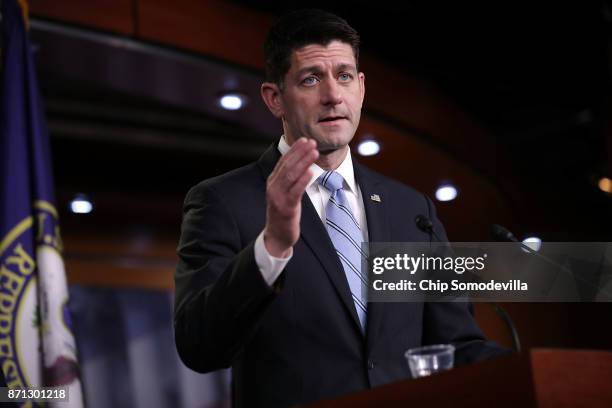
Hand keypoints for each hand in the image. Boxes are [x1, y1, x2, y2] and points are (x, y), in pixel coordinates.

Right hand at [263, 138, 318, 256]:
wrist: (277, 236)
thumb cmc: (284, 214)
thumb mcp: (285, 193)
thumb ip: (290, 179)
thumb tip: (301, 163)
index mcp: (273, 182)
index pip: (284, 161)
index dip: (295, 150)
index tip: (305, 140)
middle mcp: (273, 187)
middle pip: (288, 165)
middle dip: (300, 152)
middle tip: (312, 142)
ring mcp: (278, 198)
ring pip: (291, 175)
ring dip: (303, 162)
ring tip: (314, 152)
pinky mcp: (286, 208)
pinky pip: (295, 192)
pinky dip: (302, 180)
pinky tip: (311, 172)